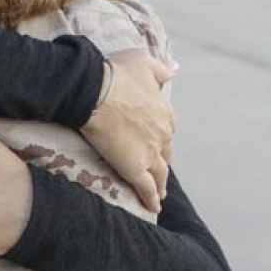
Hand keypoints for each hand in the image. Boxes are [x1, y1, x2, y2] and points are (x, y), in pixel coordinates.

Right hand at [80, 49, 176, 211]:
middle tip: (160, 170)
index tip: (161, 140)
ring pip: (159, 173)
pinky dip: (151, 199)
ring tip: (160, 194)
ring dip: (160, 184)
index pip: (169, 126)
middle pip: (166, 152)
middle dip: (164, 161)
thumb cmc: (116, 73)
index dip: (164, 134)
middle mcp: (161, 134)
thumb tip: (176, 69)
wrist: (94, 90)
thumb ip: (161, 69)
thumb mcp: (143, 62)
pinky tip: (153, 208)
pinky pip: (145, 188)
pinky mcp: (134, 168)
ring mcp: (150, 152)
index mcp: (163, 110)